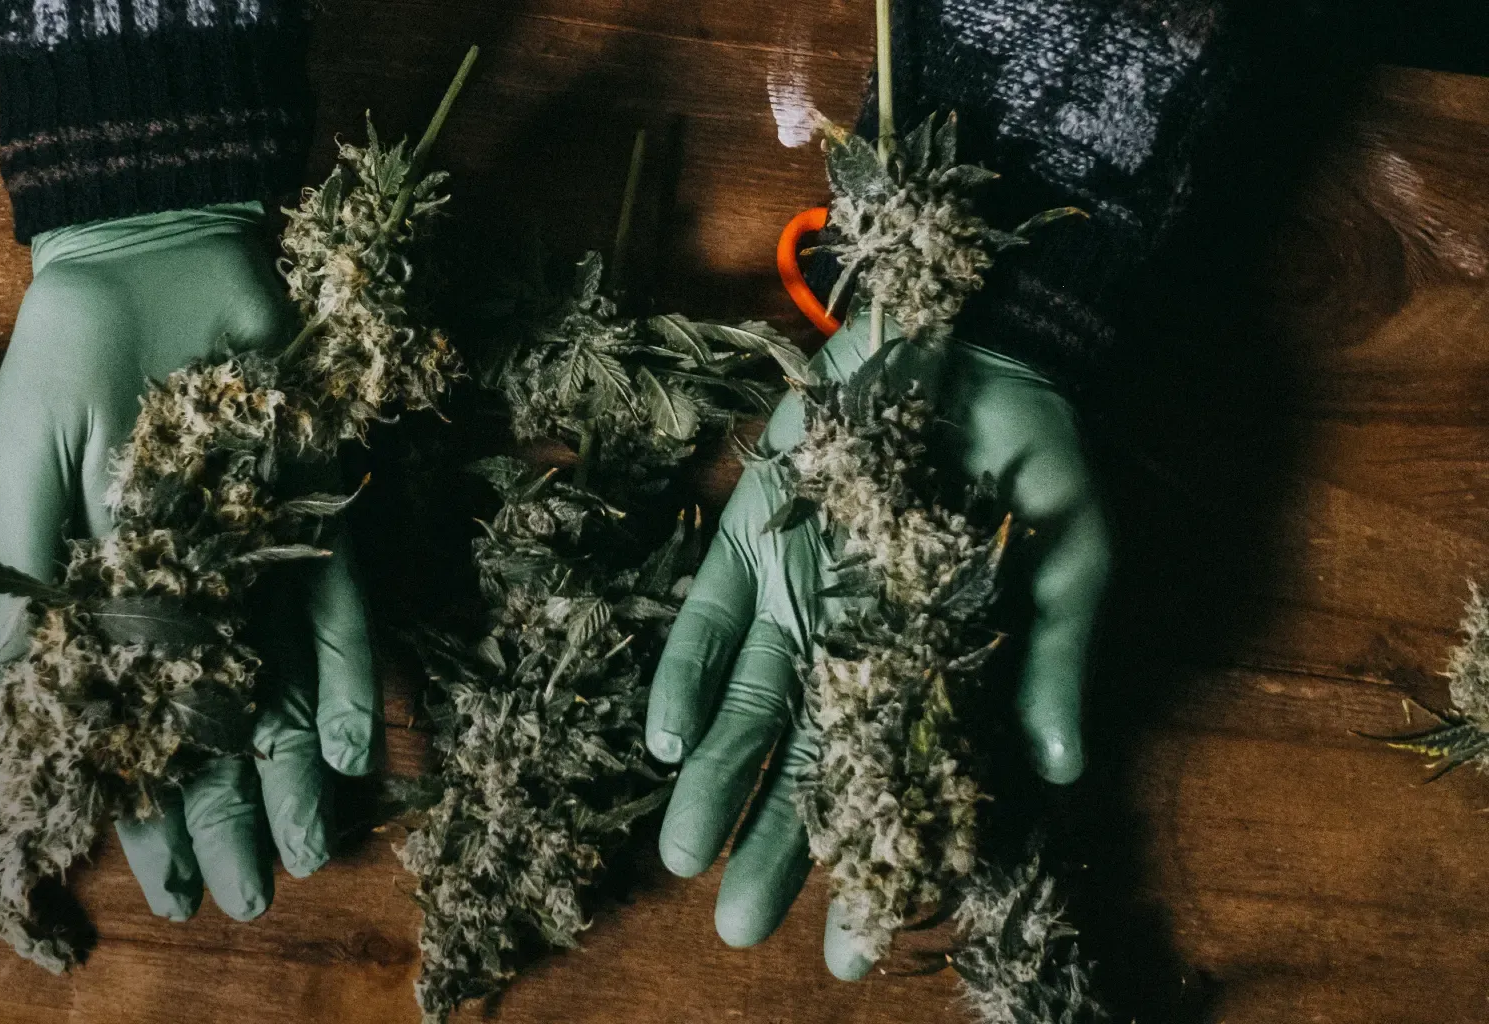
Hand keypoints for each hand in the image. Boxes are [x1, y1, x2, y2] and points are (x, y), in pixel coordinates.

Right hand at [0, 203, 378, 921]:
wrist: (152, 255)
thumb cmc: (69, 358)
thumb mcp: (26, 468)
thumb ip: (29, 580)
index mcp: (111, 594)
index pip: (130, 724)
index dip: (144, 808)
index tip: (162, 888)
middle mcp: (190, 592)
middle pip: (213, 726)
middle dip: (227, 816)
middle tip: (247, 900)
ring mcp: (255, 558)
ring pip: (278, 687)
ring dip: (289, 775)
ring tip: (308, 859)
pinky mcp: (312, 513)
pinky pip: (339, 609)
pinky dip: (348, 677)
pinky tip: (350, 750)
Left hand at [644, 311, 1107, 978]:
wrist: (981, 338)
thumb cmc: (1035, 455)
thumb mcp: (1071, 558)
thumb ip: (1054, 657)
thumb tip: (1060, 769)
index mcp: (928, 666)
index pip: (894, 787)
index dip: (872, 868)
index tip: (852, 953)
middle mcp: (851, 644)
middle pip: (805, 767)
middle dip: (773, 850)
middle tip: (740, 930)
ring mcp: (795, 592)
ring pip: (745, 709)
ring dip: (715, 781)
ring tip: (685, 859)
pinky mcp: (749, 535)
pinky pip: (706, 617)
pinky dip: (685, 671)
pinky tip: (663, 737)